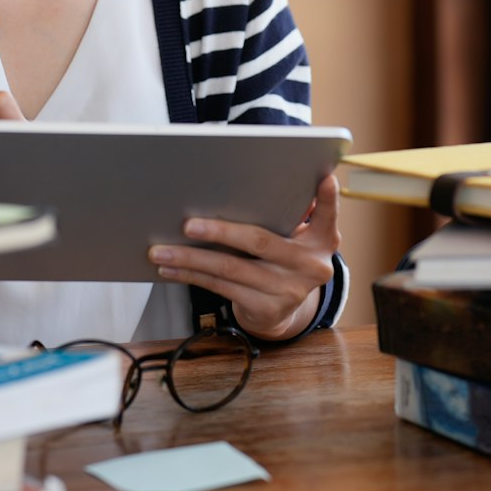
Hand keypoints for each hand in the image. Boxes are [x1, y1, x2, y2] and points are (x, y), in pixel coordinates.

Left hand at [148, 173, 339, 341]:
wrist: (284, 312)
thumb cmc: (283, 259)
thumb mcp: (297, 237)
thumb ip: (292, 212)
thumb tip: (263, 181)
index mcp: (323, 240)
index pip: (328, 216)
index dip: (329, 199)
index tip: (325, 178)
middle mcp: (311, 267)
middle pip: (260, 242)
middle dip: (220, 232)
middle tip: (188, 224)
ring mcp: (288, 291)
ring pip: (231, 269)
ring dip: (191, 258)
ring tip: (161, 250)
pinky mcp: (266, 309)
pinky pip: (220, 288)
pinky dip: (192, 276)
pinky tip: (171, 268)